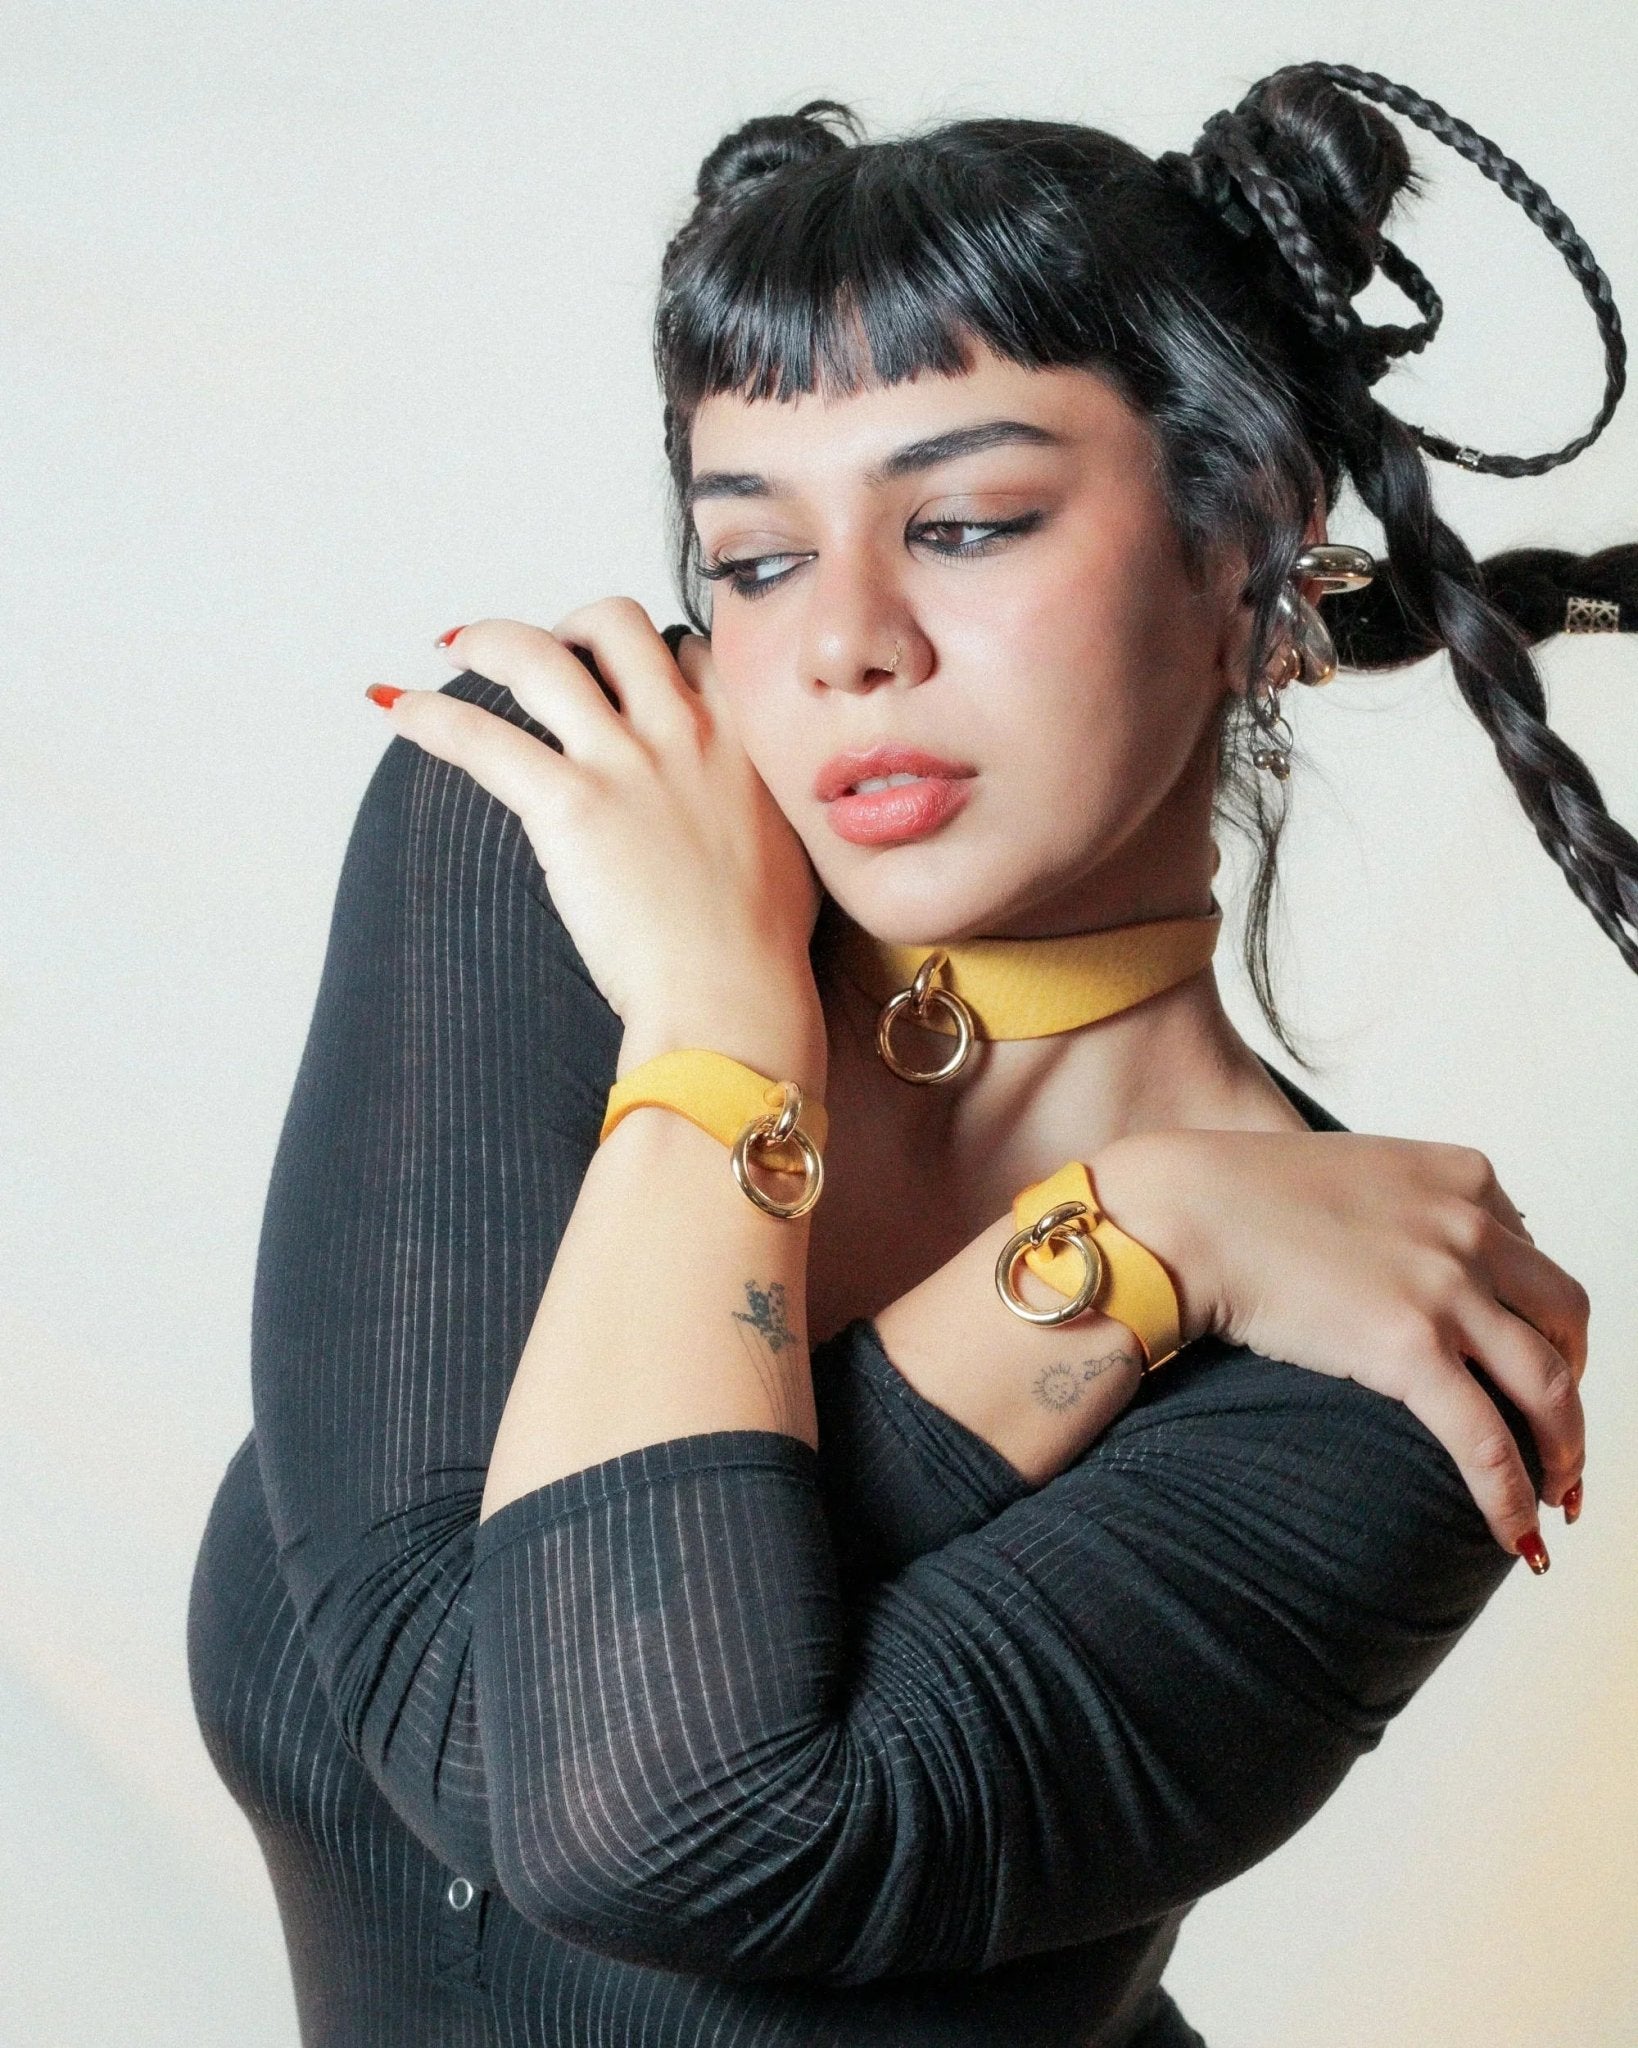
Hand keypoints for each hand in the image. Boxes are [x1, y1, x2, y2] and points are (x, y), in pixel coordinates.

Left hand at [374, 600, 825, 1042]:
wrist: (734, 996)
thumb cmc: (759, 951)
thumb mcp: (785, 855)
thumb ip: (753, 814)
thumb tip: (733, 827)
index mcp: (743, 743)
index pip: (692, 654)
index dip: (652, 656)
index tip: (624, 675)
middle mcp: (684, 733)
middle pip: (617, 626)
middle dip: (572, 628)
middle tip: (544, 653)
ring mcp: (625, 762)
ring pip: (540, 657)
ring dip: (489, 641)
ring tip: (456, 649)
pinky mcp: (571, 804)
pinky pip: (482, 738)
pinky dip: (431, 716)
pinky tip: (397, 708)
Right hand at [1091, 1129, 1588, 1556]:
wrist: (1186, 1211)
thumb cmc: (1240, 1195)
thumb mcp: (1354, 1173)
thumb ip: (1404, 1210)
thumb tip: (1410, 1269)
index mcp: (1462, 1177)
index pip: (1534, 1256)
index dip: (1538, 1320)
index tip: (1528, 1358)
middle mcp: (1471, 1226)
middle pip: (1565, 1319)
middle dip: (1571, 1382)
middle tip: (1554, 1430)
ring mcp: (1446, 1287)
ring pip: (1549, 1386)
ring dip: (1564, 1448)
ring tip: (1555, 1492)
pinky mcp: (1410, 1347)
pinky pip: (1487, 1440)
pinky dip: (1511, 1495)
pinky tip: (1516, 1535)